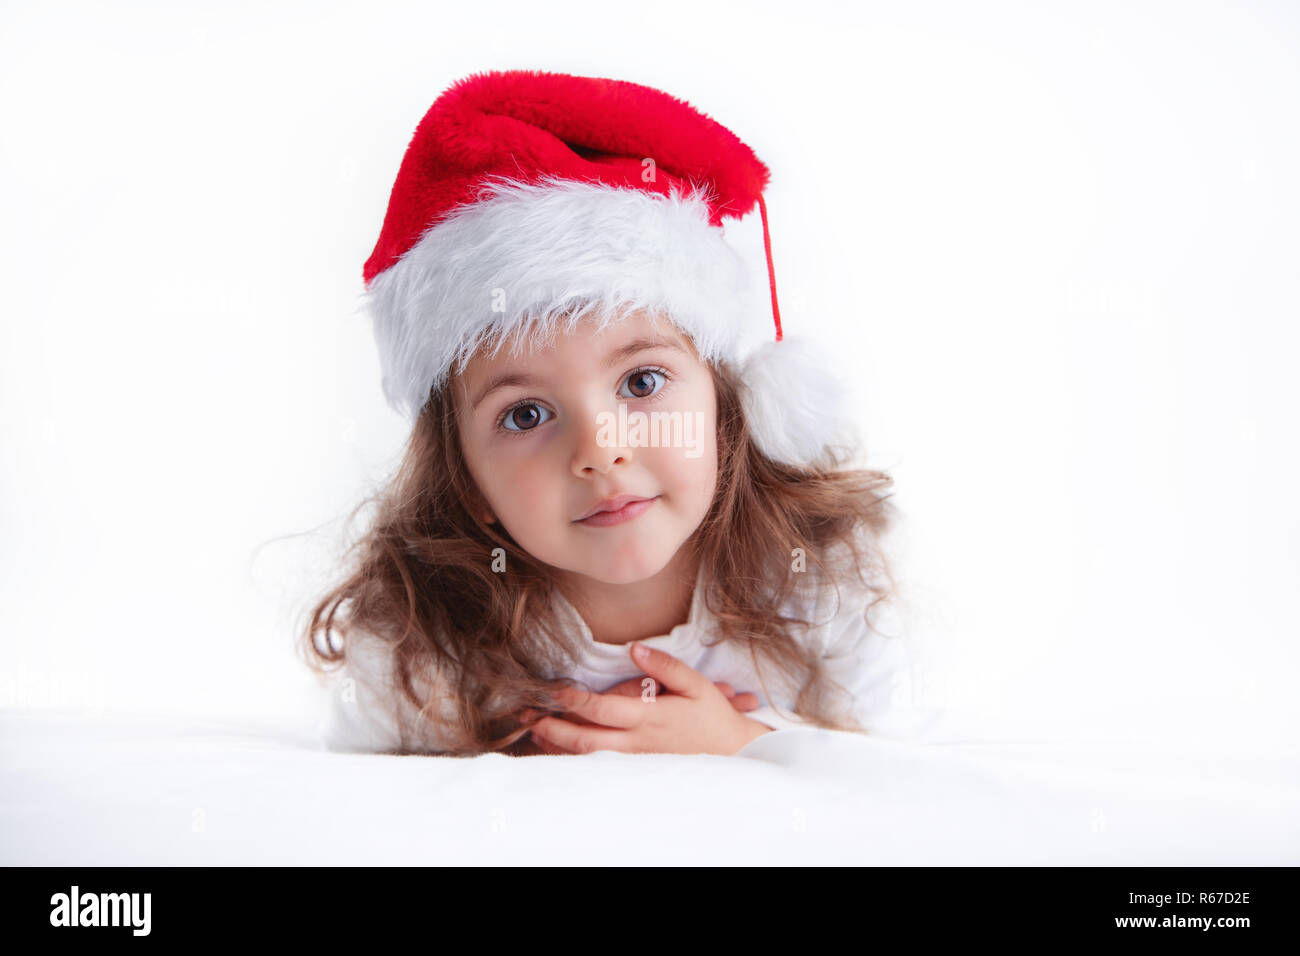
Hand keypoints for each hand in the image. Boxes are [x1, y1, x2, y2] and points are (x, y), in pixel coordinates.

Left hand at [526, 643, 773, 755]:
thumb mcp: (696, 684)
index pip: (602, 709)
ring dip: (559, 746)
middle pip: (586, 741)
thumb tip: (635, 648)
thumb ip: (664, 666)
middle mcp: (638, 743)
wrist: (734, 754)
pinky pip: (599, 767)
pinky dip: (576, 759)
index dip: (573, 700)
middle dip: (553, 729)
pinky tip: (560, 749)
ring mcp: (635, 761)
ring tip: (535, 731)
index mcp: (650, 718)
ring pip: (588, 758)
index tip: (552, 690)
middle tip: (528, 716)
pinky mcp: (636, 771)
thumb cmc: (714, 717)